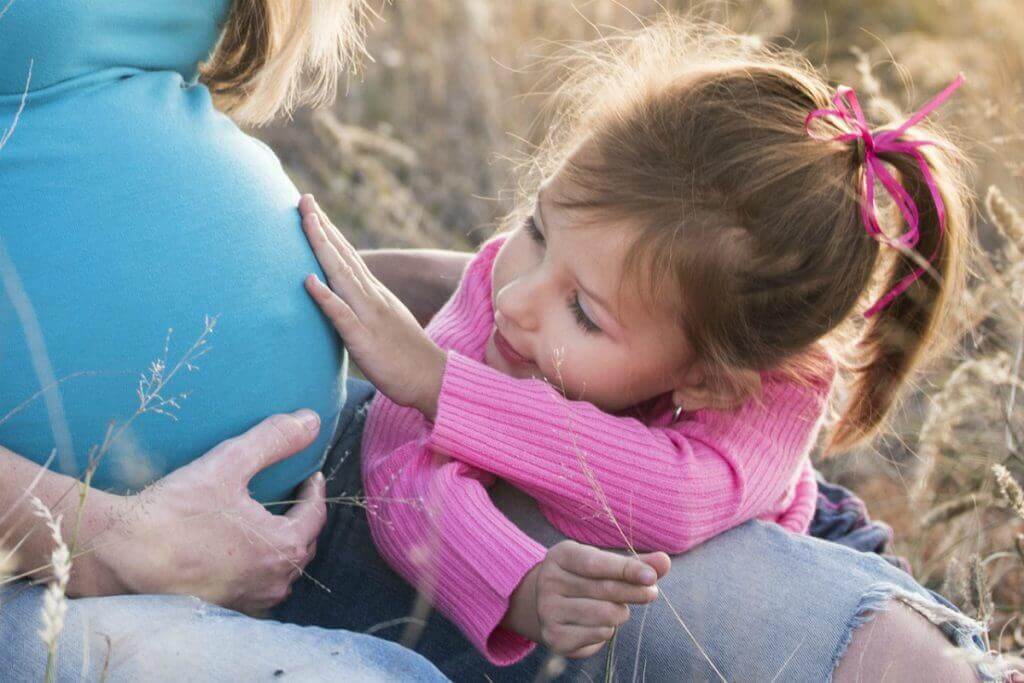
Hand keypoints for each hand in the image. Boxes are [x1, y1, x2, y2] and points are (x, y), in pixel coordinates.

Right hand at [75, 411, 327, 612]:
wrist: (121, 553)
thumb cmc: (176, 510)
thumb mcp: (229, 463)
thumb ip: (273, 440)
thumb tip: (311, 420)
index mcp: (283, 547)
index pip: (315, 516)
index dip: (314, 492)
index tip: (309, 475)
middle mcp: (272, 582)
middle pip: (302, 546)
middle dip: (302, 519)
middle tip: (293, 496)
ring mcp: (248, 600)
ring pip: (280, 572)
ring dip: (281, 547)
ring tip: (269, 523)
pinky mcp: (222, 609)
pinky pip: (254, 588)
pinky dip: (256, 568)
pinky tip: (239, 553)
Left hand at [299, 195, 445, 419]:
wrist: (433, 379)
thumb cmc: (405, 357)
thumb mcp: (383, 324)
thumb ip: (363, 308)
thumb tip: (343, 299)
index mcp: (374, 294)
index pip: (348, 256)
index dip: (329, 232)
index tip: (311, 208)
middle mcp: (372, 297)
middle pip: (343, 256)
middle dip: (322, 226)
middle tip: (303, 198)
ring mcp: (369, 316)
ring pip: (341, 275)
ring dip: (322, 247)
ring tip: (305, 221)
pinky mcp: (365, 340)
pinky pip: (342, 315)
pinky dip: (325, 296)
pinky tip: (308, 281)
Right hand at [503, 540, 670, 658]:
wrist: (552, 607)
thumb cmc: (586, 579)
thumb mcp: (605, 565)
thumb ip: (635, 563)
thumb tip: (664, 561)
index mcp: (561, 556)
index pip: (596, 563)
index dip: (626, 569)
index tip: (651, 577)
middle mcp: (549, 581)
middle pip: (604, 589)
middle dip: (634, 592)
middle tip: (652, 593)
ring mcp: (548, 610)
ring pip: (605, 614)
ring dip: (620, 613)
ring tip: (616, 608)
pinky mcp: (554, 637)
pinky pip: (599, 634)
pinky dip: (608, 630)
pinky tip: (600, 623)